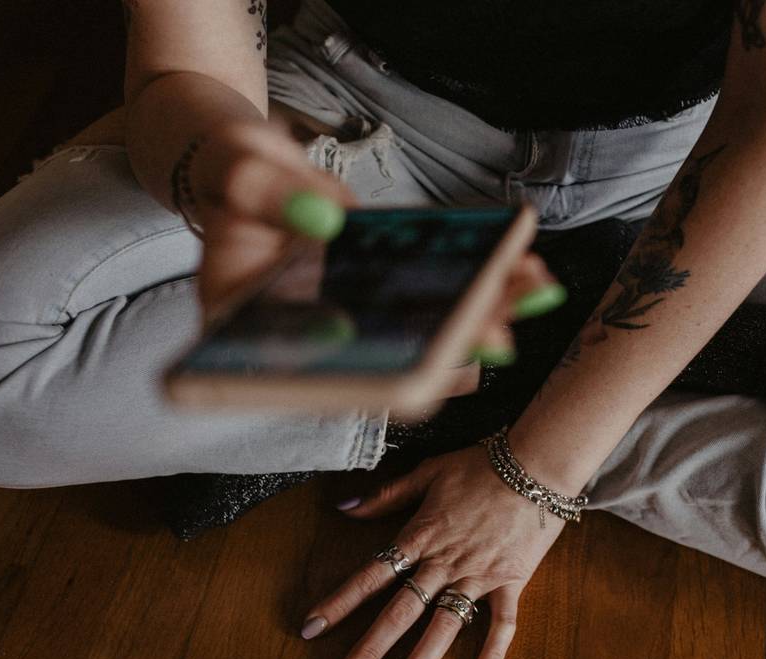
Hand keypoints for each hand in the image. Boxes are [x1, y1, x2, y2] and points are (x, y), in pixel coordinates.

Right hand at [186, 119, 564, 402]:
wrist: (256, 167)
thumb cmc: (231, 172)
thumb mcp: (234, 170)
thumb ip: (259, 193)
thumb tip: (324, 219)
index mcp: (256, 336)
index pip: (306, 378)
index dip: (358, 383)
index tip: (411, 372)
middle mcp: (312, 344)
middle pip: (385, 364)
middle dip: (448, 351)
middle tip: (498, 335)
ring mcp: (358, 322)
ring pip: (425, 336)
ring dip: (483, 318)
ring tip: (533, 291)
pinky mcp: (391, 297)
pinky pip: (440, 300)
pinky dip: (483, 286)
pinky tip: (524, 270)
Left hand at [299, 444, 566, 658]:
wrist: (536, 464)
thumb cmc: (480, 465)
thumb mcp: (428, 472)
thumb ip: (386, 495)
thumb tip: (343, 506)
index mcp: (420, 536)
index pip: (370, 575)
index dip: (339, 602)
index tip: (311, 628)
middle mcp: (443, 563)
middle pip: (400, 612)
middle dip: (369, 650)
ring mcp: (478, 576)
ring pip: (443, 628)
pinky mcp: (510, 582)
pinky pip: (502, 625)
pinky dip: (493, 655)